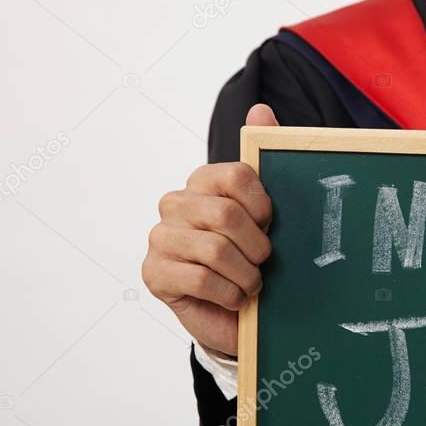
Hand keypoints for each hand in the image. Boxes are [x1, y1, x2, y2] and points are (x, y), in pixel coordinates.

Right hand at [142, 104, 277, 354]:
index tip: (270, 226)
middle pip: (226, 214)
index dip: (263, 207)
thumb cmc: (254, 258)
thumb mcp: (270, 213)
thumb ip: (268, 157)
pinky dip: (230, 294)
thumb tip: (261, 110)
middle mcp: (175, 203)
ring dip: (245, 275)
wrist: (238, 315)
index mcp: (203, 181)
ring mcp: (160, 238)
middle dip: (257, 247)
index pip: (236, 175)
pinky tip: (234, 298)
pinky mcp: (154, 273)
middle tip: (263, 262)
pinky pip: (201, 280)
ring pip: (214, 250)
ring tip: (251, 283)